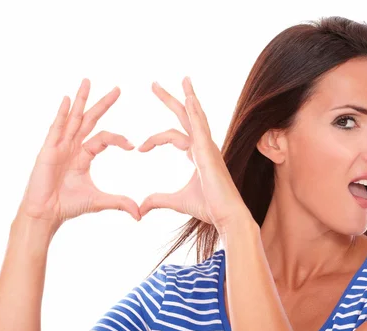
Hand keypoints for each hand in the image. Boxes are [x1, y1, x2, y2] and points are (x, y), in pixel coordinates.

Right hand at [17, 79, 140, 232]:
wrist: (47, 213)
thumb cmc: (68, 205)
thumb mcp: (99, 201)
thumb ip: (120, 203)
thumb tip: (140, 214)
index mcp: (84, 155)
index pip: (105, 138)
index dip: (119, 140)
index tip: (133, 146)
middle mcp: (72, 146)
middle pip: (90, 120)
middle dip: (103, 104)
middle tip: (118, 89)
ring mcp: (59, 146)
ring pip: (73, 118)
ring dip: (82, 100)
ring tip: (88, 81)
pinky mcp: (48, 150)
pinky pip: (56, 128)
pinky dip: (62, 113)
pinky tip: (67, 99)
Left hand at [138, 77, 250, 234]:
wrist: (227, 215)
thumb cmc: (209, 208)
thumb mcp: (176, 201)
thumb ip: (157, 200)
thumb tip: (140, 208)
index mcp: (197, 155)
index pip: (173, 135)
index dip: (153, 139)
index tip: (139, 149)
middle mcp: (204, 147)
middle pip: (185, 116)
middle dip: (170, 99)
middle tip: (153, 84)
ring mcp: (208, 147)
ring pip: (196, 116)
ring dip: (187, 97)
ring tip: (182, 79)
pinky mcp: (209, 152)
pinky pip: (201, 128)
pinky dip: (195, 112)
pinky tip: (189, 99)